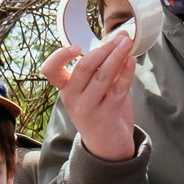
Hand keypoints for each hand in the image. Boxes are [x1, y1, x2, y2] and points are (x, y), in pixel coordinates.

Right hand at [40, 32, 136, 163]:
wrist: (106, 146)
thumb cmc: (101, 111)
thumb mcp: (96, 88)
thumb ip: (104, 65)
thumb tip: (118, 37)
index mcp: (66, 89)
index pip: (51, 70)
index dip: (60, 56)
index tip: (78, 46)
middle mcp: (72, 98)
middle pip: (84, 67)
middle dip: (104, 48)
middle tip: (121, 38)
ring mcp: (88, 107)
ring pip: (103, 75)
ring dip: (117, 55)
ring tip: (128, 43)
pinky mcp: (107, 114)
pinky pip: (119, 88)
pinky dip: (127, 72)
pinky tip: (132, 61)